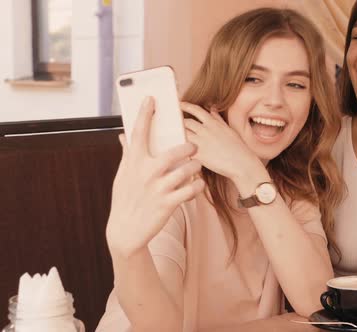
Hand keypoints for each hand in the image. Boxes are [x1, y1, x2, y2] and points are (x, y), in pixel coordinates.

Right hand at [106, 97, 204, 256]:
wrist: (125, 231)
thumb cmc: (125, 199)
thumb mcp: (122, 176)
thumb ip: (127, 154)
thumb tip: (123, 135)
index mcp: (133, 162)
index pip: (139, 133)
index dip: (145, 114)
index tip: (152, 99)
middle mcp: (145, 172)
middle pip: (173, 152)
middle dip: (188, 147)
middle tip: (194, 146)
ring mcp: (157, 188)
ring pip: (187, 170)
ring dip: (196, 167)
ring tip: (197, 167)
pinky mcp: (168, 204)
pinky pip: (191, 190)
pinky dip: (198, 186)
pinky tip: (198, 185)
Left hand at [181, 102, 262, 181]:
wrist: (242, 164)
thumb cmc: (238, 148)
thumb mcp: (229, 130)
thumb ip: (218, 119)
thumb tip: (212, 110)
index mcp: (213, 124)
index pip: (196, 110)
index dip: (186, 106)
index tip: (180, 104)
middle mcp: (206, 131)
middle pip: (186, 122)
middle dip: (178, 122)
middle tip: (173, 123)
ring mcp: (201, 143)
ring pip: (183, 134)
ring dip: (179, 135)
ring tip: (175, 137)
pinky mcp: (199, 155)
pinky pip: (184, 149)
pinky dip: (181, 149)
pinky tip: (179, 150)